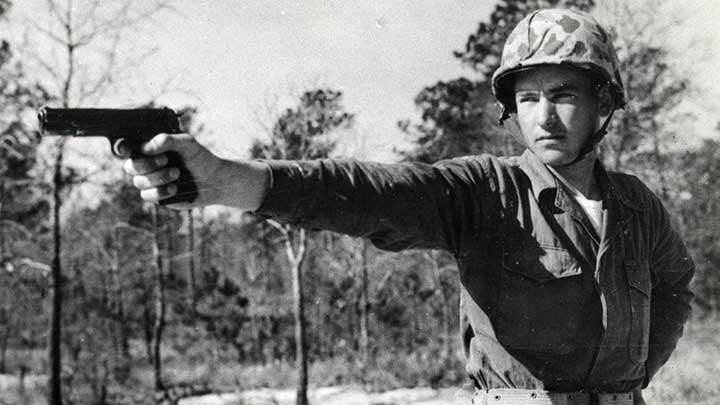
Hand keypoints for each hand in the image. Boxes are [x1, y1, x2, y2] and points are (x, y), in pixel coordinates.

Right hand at [122, 133, 268, 209]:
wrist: (214, 180)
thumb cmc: (200, 158)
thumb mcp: (187, 143)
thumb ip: (167, 140)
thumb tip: (146, 147)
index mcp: (151, 148)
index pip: (127, 147)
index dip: (122, 148)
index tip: (128, 149)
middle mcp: (147, 164)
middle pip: (130, 166)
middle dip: (147, 164)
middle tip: (166, 160)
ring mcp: (151, 181)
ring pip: (138, 182)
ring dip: (157, 177)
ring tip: (176, 173)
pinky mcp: (157, 196)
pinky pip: (147, 196)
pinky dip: (160, 191)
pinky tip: (174, 188)